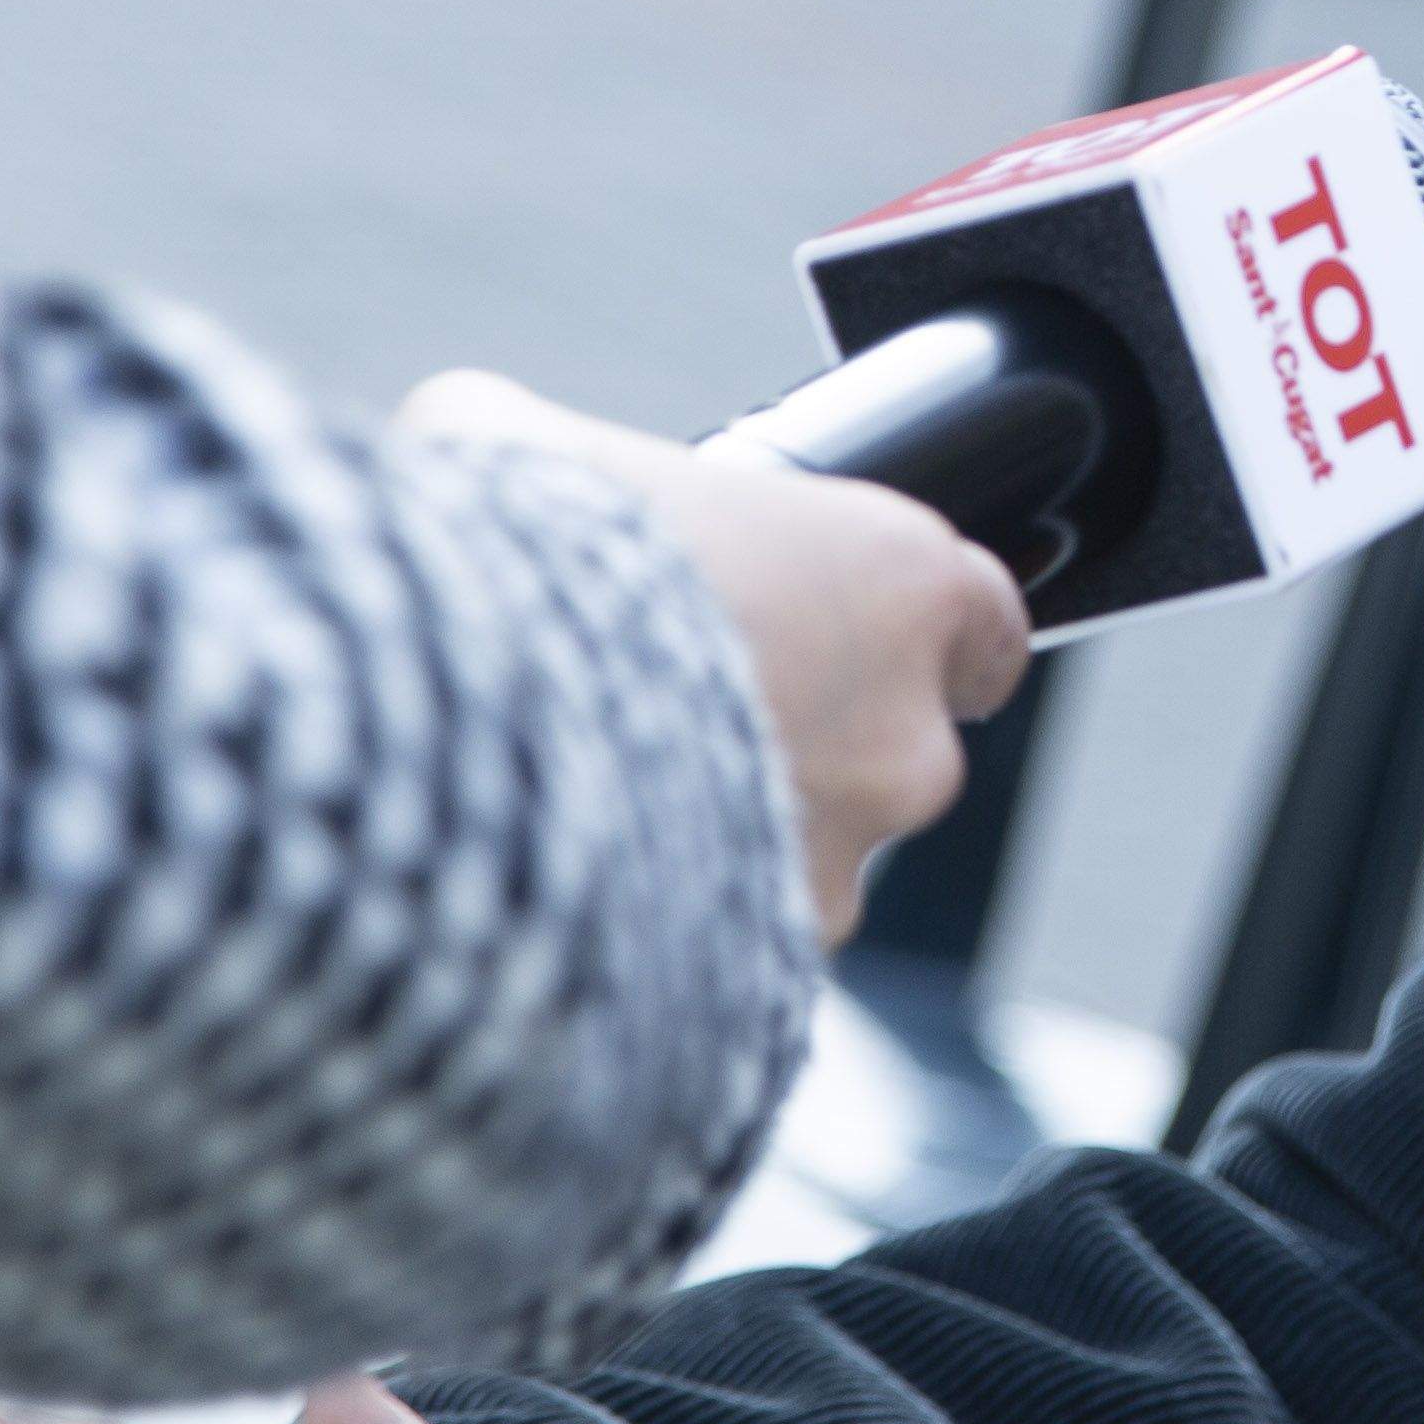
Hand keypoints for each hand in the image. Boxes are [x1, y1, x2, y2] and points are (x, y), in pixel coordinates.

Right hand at [402, 370, 1030, 937]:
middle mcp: (904, 741)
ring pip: (808, 864)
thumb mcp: (526, 450)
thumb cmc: (511, 566)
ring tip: (601, 809)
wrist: (441, 736)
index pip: (981, 621)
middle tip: (674, 719)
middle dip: (801, 748)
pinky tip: (575, 887)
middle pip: (891, 755)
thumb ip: (572, 462)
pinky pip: (729, 952)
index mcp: (899, 583)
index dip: (914, 633)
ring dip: (734, 844)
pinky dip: (671, 930)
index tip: (848, 636)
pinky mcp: (753, 973)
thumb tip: (506, 461)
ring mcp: (838, 871)